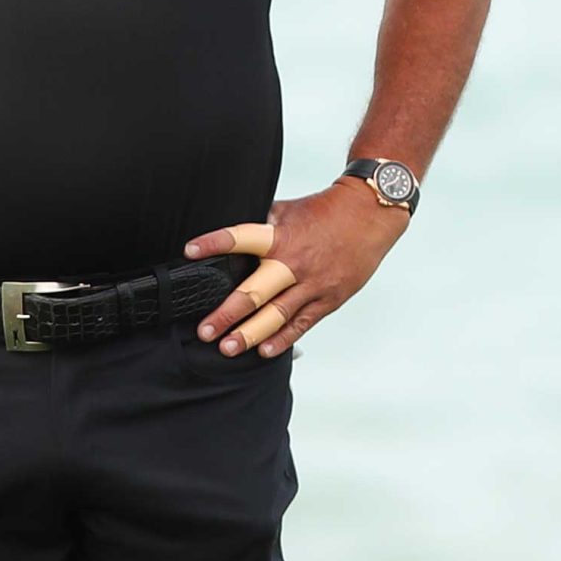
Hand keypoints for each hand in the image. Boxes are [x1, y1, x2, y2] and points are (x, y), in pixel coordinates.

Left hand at [183, 179, 408, 358]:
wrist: (370, 214)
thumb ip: (263, 225)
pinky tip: (264, 350)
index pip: (241, 238)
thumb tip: (235, 237)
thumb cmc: (327, 211)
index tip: (190, 251)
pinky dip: (282, 338)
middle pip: (255, 293)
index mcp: (280, 236)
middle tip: (205, 331)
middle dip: (227, 314)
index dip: (215, 244)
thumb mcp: (288, 209)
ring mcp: (313, 284)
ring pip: (276, 315)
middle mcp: (294, 262)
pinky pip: (302, 323)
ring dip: (249, 334)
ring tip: (227, 348)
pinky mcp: (329, 298)